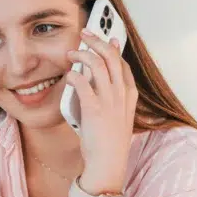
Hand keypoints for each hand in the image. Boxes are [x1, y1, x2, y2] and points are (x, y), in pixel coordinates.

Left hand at [64, 29, 137, 194]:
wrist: (107, 164)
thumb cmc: (108, 143)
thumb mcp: (116, 117)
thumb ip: (110, 99)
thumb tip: (95, 81)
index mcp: (129, 96)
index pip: (123, 64)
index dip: (113, 48)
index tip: (107, 38)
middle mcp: (121, 95)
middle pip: (111, 57)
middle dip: (97, 40)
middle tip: (85, 33)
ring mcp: (109, 101)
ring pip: (98, 65)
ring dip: (82, 54)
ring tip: (71, 53)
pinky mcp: (94, 109)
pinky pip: (83, 83)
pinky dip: (74, 75)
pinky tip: (68, 75)